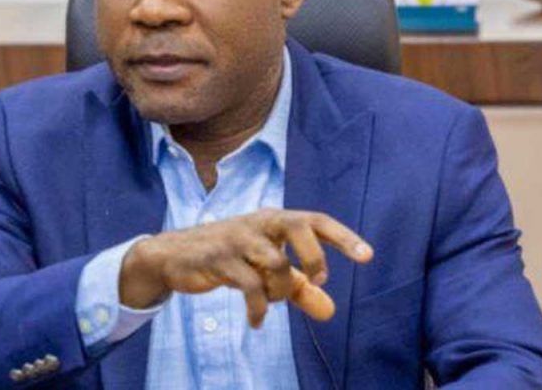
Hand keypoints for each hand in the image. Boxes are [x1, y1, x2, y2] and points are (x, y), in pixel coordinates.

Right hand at [119, 209, 372, 326]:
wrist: (174, 255)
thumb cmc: (228, 258)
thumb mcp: (265, 272)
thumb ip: (299, 290)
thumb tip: (329, 311)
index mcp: (273, 220)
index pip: (314, 221)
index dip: (342, 237)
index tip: (367, 256)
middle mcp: (259, 224)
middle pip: (298, 226)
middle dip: (314, 257)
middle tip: (316, 281)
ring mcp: (238, 239)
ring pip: (275, 261)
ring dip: (281, 290)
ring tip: (273, 301)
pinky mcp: (219, 259)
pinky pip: (249, 286)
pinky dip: (259, 308)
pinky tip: (256, 320)